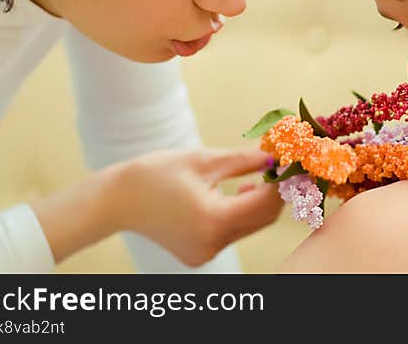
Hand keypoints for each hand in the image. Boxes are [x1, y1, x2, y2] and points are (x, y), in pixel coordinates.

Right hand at [111, 147, 282, 266]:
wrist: (115, 200)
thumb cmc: (155, 174)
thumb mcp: (204, 161)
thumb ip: (244, 160)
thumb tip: (275, 154)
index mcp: (213, 220)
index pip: (265, 202)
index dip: (283, 180)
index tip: (292, 160)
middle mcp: (211, 243)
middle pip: (262, 218)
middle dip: (276, 192)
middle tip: (284, 165)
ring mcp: (205, 252)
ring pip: (249, 226)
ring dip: (261, 202)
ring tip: (262, 175)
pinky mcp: (199, 254)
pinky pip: (232, 233)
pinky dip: (242, 213)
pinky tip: (240, 192)